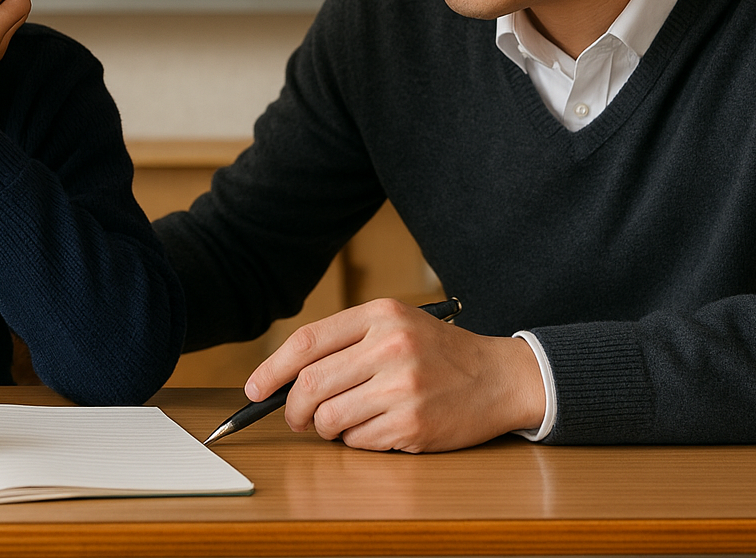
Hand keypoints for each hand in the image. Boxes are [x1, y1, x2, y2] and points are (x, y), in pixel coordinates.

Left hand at [245, 297, 545, 452]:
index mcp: (380, 314)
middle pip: (310, 384)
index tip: (255, 389)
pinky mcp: (413, 423)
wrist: (499, 378)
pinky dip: (358, 440)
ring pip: (329, 418)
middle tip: (296, 418)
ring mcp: (402, 387)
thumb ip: (345, 342)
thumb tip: (284, 378)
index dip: (272, 369)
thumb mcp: (395, 326)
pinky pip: (358, 441)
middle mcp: (390, 346)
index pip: (307, 342)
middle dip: (293, 409)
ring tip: (347, 420)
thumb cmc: (438, 353)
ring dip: (326, 428)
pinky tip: (381, 426)